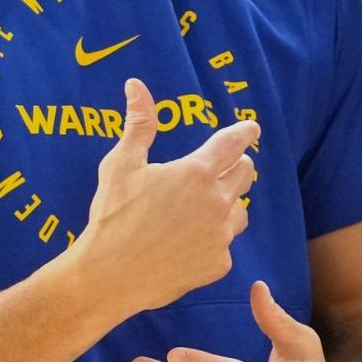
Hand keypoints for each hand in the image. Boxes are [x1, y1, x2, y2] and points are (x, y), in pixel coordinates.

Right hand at [71, 78, 260, 320]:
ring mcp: (220, 235)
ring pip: (240, 211)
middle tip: (219, 170)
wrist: (108, 276)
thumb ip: (138, 123)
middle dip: (236, 166)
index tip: (253, 129)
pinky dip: (213, 240)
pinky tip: (189, 242)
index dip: (245, 133)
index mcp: (196, 173)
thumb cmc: (112, 216)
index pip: (233, 143)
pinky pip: (226, 244)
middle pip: (245, 173)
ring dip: (227, 205)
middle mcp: (217, 202)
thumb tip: (136, 84)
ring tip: (201, 209)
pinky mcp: (218, 264)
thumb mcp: (121, 164)